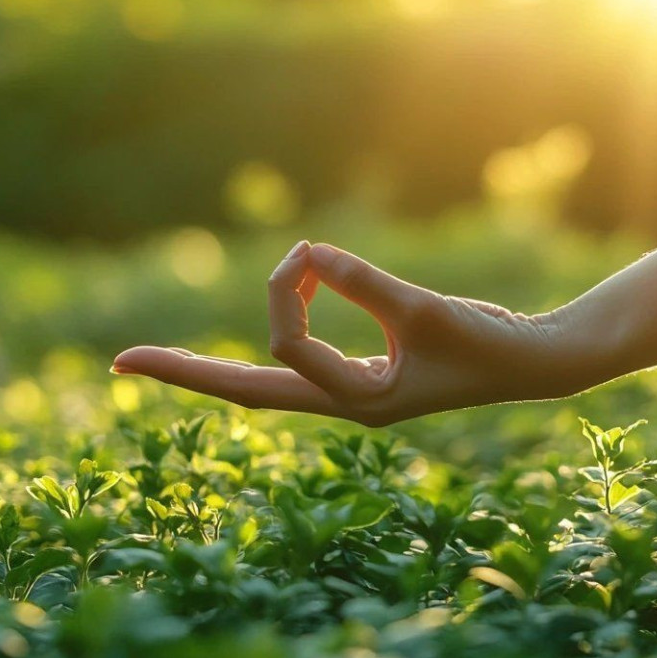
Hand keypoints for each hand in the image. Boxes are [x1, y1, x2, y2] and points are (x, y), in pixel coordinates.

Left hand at [112, 241, 592, 425]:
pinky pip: (301, 353)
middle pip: (248, 391)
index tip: (308, 253)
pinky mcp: (365, 371)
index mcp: (357, 404)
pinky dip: (286, 319)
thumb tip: (310, 254)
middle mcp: (343, 404)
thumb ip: (366, 284)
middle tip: (120, 363)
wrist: (536, 362)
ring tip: (179, 347)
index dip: (284, 298)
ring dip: (235, 346)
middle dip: (186, 374)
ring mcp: (350, 391)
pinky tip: (272, 311)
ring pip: (270, 375)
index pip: (288, 354)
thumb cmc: (489, 343)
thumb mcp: (425, 309)